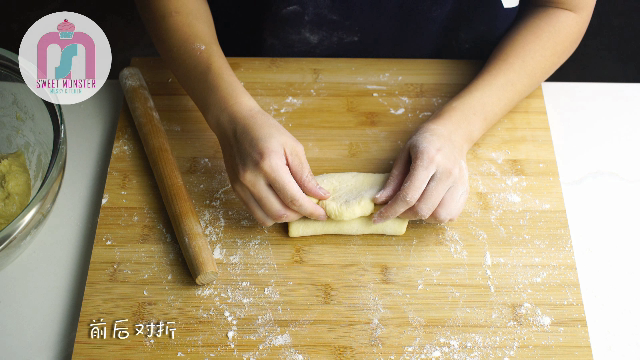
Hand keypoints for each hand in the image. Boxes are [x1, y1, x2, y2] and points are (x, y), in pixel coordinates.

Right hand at [210, 103, 329, 225]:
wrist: (235, 122)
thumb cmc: (266, 130)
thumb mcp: (292, 146)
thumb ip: (305, 174)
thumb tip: (321, 195)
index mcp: (269, 165)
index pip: (293, 199)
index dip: (311, 210)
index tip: (322, 214)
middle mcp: (252, 179)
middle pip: (280, 213)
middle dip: (299, 215)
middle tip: (309, 207)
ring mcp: (241, 187)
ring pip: (266, 219)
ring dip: (284, 217)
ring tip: (293, 205)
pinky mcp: (235, 190)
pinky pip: (255, 213)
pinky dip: (270, 213)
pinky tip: (279, 201)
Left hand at [373, 122, 469, 223]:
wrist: (451, 134)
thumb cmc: (424, 143)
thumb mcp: (403, 155)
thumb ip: (393, 180)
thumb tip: (380, 201)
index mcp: (428, 160)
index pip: (408, 195)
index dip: (391, 211)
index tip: (378, 218)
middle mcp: (446, 173)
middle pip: (423, 208)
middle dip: (405, 215)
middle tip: (398, 209)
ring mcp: (459, 182)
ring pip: (439, 216)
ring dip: (423, 217)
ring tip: (416, 207)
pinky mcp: (465, 190)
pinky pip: (451, 215)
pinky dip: (438, 216)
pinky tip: (430, 206)